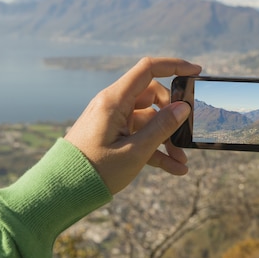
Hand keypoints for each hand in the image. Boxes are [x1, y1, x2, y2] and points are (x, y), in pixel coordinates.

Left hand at [64, 57, 201, 193]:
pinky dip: (156, 149)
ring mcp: (113, 120)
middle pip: (153, 97)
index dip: (173, 66)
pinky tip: (174, 168)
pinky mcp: (113, 135)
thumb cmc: (96, 171)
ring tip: (181, 161)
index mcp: (114, 100)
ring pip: (149, 120)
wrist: (63, 191)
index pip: (148, 70)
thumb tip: (183, 108)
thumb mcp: (135, 151)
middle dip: (173, 116)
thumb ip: (161, 128)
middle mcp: (113, 105)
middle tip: (185, 135)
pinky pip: (140, 135)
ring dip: (167, 138)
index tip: (195, 72)